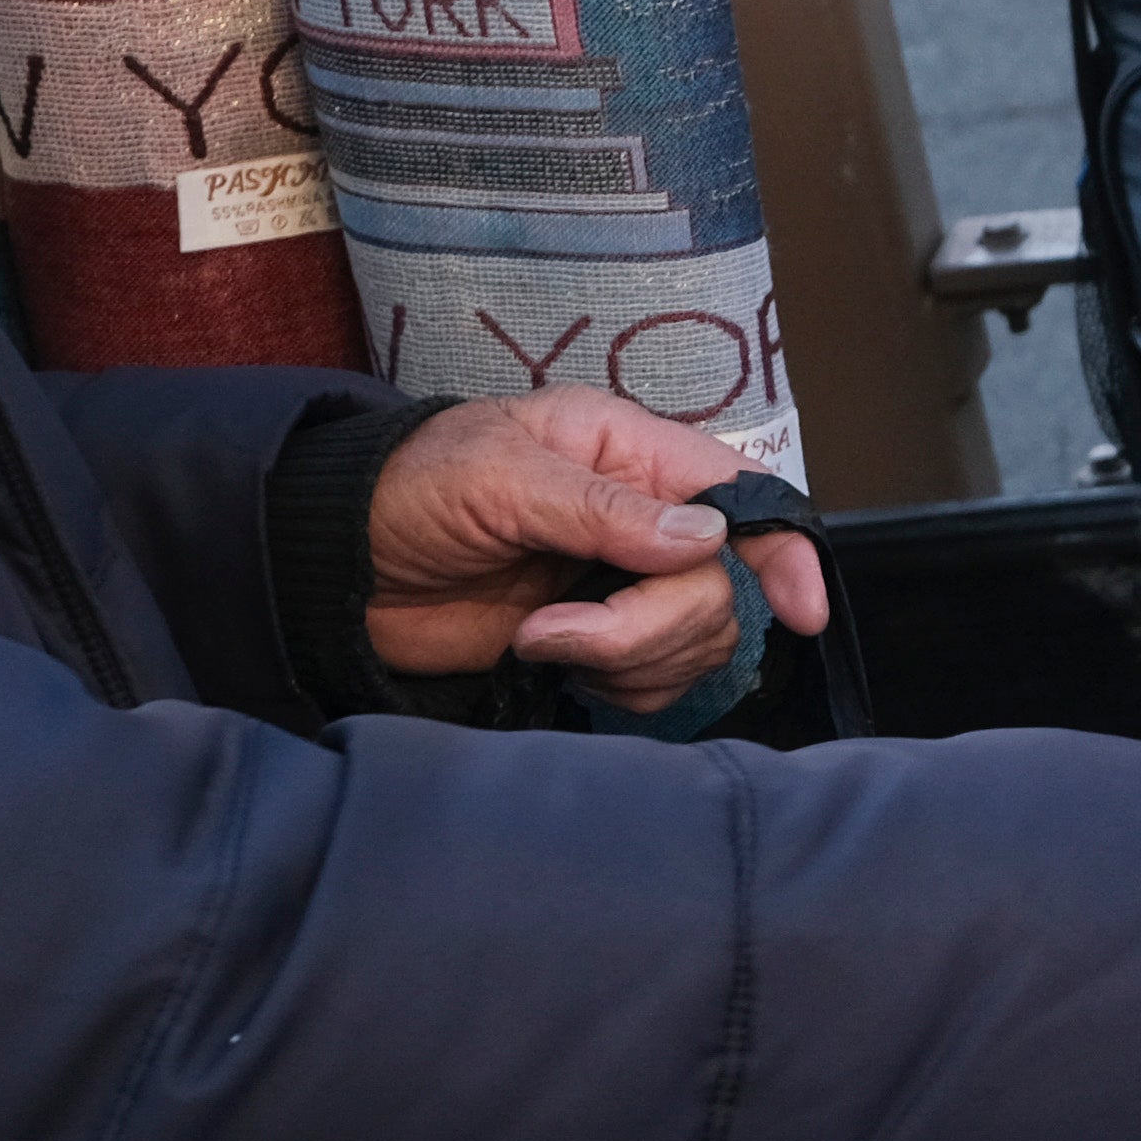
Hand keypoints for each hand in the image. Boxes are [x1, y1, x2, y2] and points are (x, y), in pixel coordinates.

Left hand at [360, 389, 830, 711]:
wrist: (338, 564)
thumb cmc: (407, 490)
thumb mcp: (500, 477)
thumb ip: (605, 510)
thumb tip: (707, 542)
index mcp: (628, 451)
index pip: (743, 495)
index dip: (785, 550)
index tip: (802, 611)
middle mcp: (643, 516)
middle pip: (722, 589)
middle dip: (650, 626)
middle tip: (561, 632)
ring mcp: (623, 583)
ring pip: (697, 643)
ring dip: (625, 659)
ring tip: (542, 640)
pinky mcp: (598, 642)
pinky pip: (659, 683)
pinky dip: (619, 688)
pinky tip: (556, 662)